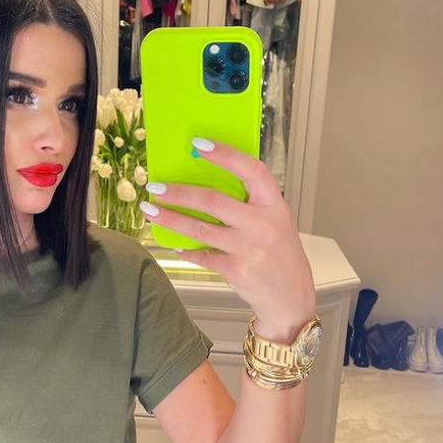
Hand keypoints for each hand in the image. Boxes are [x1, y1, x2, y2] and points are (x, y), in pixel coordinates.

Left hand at [142, 137, 316, 342]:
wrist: (291, 298)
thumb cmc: (282, 256)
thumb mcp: (277, 221)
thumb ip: (252, 203)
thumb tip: (208, 180)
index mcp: (275, 206)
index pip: (251, 170)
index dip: (225, 154)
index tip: (199, 143)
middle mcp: (263, 225)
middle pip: (214, 201)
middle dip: (180, 192)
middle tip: (156, 186)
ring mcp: (249, 249)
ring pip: (200, 229)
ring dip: (171, 218)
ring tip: (151, 210)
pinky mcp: (236, 270)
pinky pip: (202, 255)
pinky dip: (186, 249)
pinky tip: (175, 244)